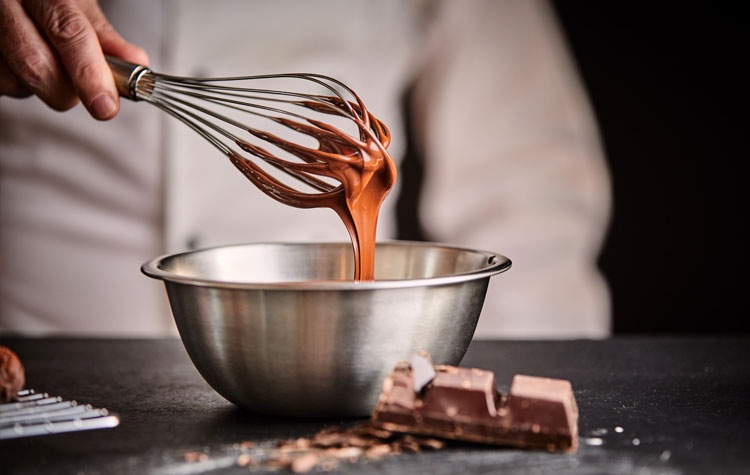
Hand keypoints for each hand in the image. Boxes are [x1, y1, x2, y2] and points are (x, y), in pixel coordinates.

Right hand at [0, 0, 147, 119]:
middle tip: (84, 89)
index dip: (90, 74)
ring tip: (47, 61)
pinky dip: (21, 84)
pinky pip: (2, 84)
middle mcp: (4, 6)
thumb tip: (136, 64)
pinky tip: (25, 63)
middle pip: (37, 66)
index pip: (68, 32)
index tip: (106, 105)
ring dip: (41, 87)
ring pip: (16, 82)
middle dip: (68, 91)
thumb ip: (103, 36)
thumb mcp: (77, 3)